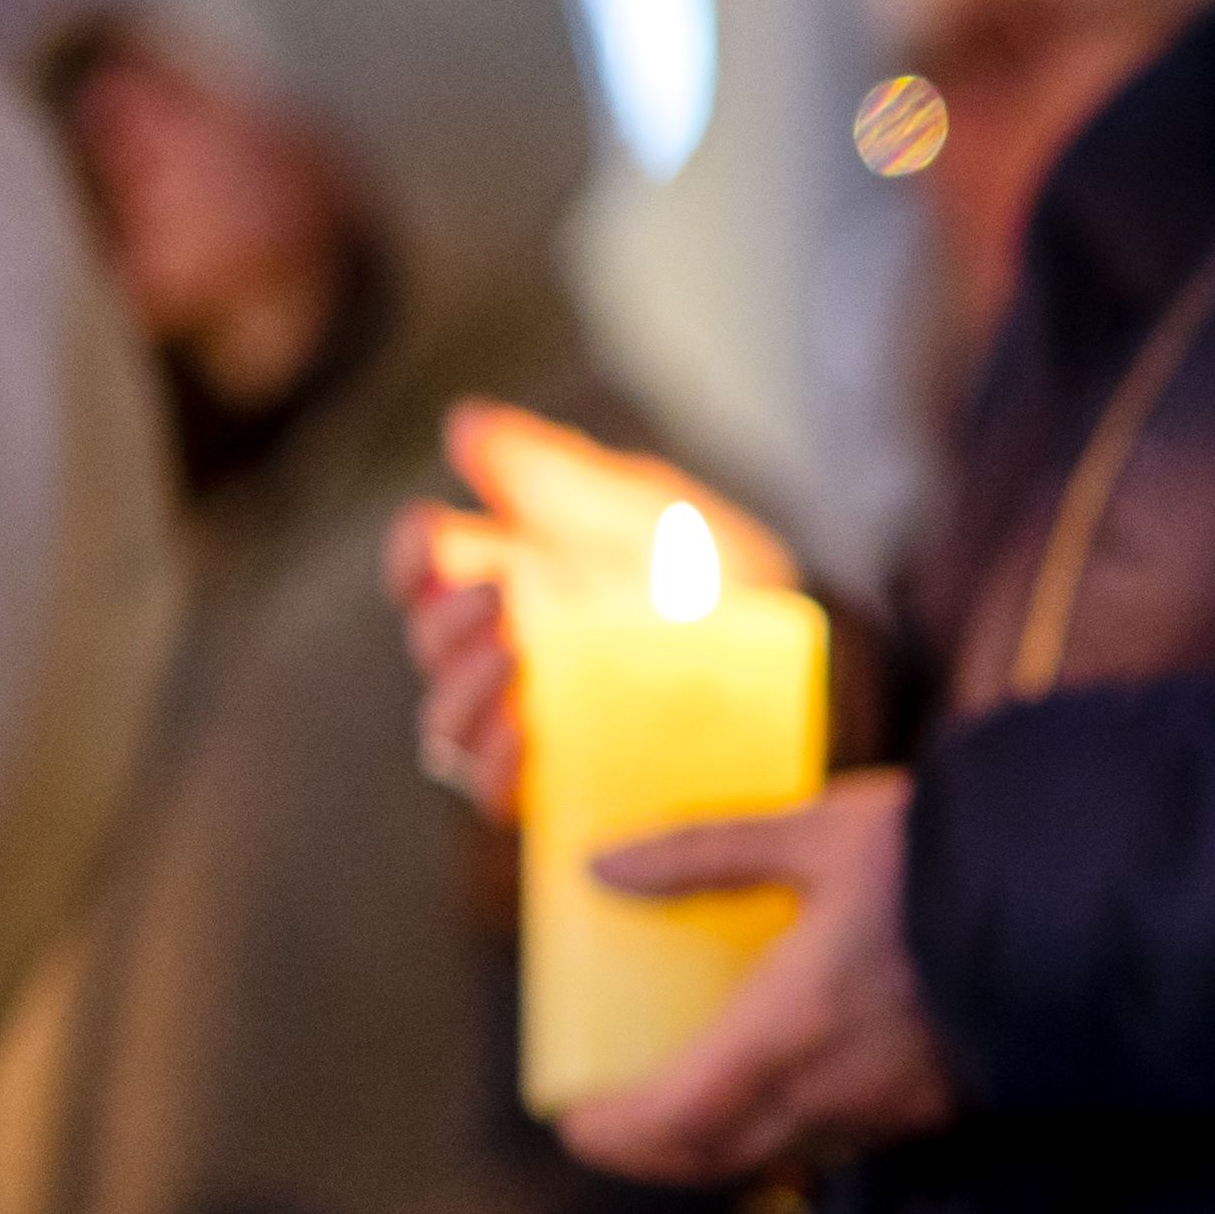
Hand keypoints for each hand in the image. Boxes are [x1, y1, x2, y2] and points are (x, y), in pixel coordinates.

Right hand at [382, 402, 806, 825]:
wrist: (803, 647)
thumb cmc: (716, 570)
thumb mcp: (647, 507)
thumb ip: (557, 472)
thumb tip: (466, 422)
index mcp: (508, 576)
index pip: (424, 568)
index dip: (411, 553)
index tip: (428, 532)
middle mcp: (503, 652)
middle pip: (431, 644)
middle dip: (443, 619)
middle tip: (496, 592)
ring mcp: (529, 721)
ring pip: (449, 723)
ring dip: (463, 688)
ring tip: (514, 652)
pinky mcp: (564, 784)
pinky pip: (497, 791)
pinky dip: (496, 760)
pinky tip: (521, 728)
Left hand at [555, 774, 956, 1188]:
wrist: (1086, 892)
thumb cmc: (943, 855)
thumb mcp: (818, 830)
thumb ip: (707, 852)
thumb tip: (603, 869)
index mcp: (788, 1029)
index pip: (672, 1119)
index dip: (613, 1134)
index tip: (573, 1118)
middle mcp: (835, 1089)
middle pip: (717, 1156)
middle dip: (656, 1151)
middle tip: (619, 1122)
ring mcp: (895, 1105)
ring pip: (783, 1153)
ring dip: (726, 1141)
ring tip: (700, 1096)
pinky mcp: (944, 1101)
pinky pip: (845, 1136)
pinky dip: (794, 1125)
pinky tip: (797, 1076)